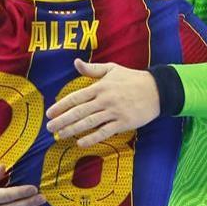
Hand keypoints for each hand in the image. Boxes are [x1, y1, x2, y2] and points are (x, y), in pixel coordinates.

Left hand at [45, 58, 159, 146]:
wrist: (157, 90)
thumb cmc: (132, 78)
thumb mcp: (112, 69)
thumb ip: (92, 69)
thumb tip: (75, 62)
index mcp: (100, 86)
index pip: (76, 97)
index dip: (61, 106)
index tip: (50, 113)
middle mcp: (105, 100)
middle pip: (79, 112)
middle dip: (62, 120)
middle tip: (49, 128)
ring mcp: (114, 112)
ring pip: (89, 123)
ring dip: (73, 130)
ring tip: (60, 136)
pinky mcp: (123, 123)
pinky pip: (104, 132)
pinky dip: (92, 138)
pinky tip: (80, 143)